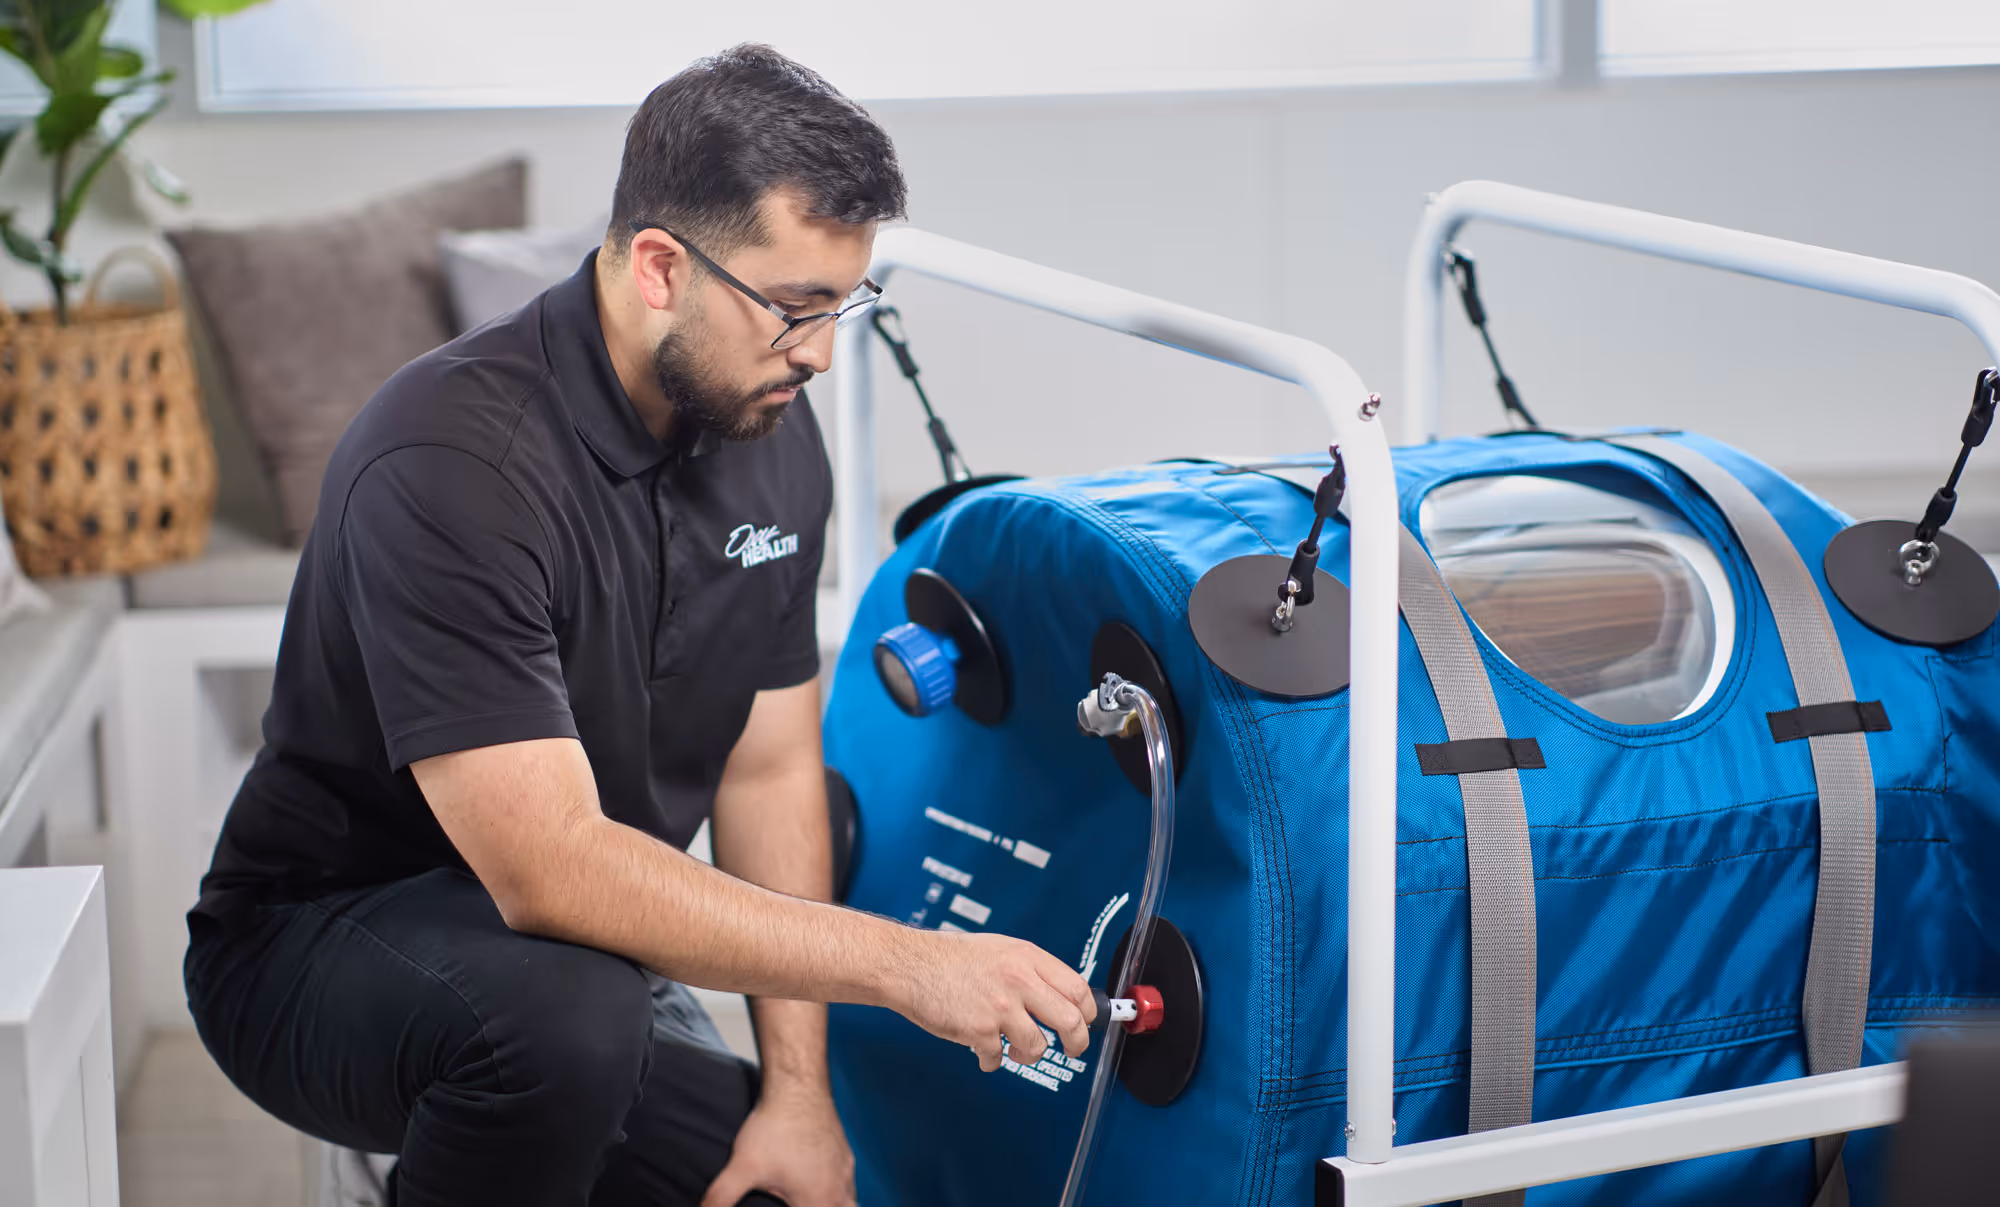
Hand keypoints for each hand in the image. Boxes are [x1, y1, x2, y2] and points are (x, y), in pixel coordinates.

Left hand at [701, 1087, 854, 1206]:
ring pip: (850, 1201)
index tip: (785, 1206)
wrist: (798, 1085)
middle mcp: (839, 1189)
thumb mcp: (742, 1166)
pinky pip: (848, 1181)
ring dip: (833, 1205)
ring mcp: (845, 1169)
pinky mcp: (845, 1152)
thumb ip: (720, 1197)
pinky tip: (816, 1180)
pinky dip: (836, 1189)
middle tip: (797, 1203)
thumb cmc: (774, 1126)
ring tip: (810, 1201)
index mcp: (818, 1201)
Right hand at [888, 930, 1096, 1071]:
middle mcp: (1019, 980)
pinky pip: (997, 1058)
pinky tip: (983, 1051)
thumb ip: (1029, 969)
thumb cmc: (949, 957)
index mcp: (1027, 958)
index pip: (1077, 989)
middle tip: (1072, 1050)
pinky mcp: (979, 1030)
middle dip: (1076, 1044)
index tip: (1085, 1022)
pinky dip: (991, 1060)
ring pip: (1038, 1046)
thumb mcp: (999, 949)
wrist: (908, 965)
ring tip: (1016, 1050)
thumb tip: (1057, 995)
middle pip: (1070, 1021)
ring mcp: (1000, 1007)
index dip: (1087, 1012)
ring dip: (1029, 1055)